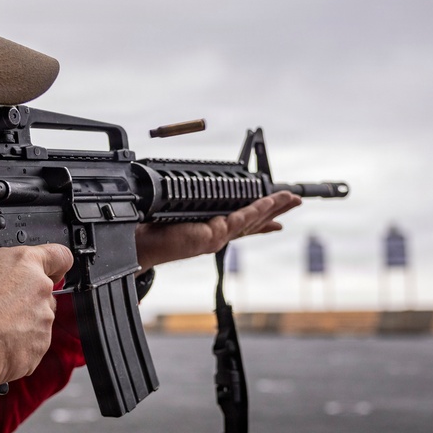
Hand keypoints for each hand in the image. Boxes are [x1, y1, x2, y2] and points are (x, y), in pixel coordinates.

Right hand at [0, 244, 73, 383]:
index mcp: (25, 263)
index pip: (60, 256)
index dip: (54, 263)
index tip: (49, 268)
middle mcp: (40, 289)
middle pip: (44, 290)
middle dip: (26, 297)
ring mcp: (44, 319)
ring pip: (38, 318)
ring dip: (22, 321)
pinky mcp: (40, 346)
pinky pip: (33, 342)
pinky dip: (19, 343)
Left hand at [134, 191, 301, 271]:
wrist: (137, 241)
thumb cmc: (150, 228)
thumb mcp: (176, 210)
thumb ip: (189, 205)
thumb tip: (186, 191)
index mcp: (210, 229)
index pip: (242, 224)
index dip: (262, 222)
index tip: (279, 220)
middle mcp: (217, 235)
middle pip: (254, 222)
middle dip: (276, 211)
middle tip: (296, 201)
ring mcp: (216, 236)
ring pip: (251, 219)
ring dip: (273, 207)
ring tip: (291, 198)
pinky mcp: (212, 235)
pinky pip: (239, 219)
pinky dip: (257, 210)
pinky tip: (269, 203)